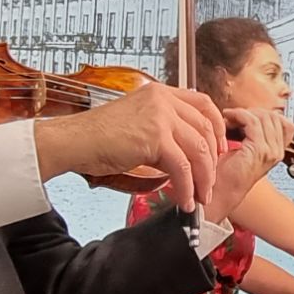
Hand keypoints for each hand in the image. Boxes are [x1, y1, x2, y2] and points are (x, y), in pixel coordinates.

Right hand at [33, 82, 225, 211]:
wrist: (73, 141)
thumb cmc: (97, 137)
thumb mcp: (137, 123)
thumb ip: (162, 129)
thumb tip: (183, 154)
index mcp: (160, 93)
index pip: (203, 103)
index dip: (216, 126)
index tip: (219, 148)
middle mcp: (163, 100)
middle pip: (205, 128)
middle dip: (213, 159)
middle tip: (211, 181)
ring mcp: (161, 116)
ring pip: (198, 150)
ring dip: (203, 178)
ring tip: (200, 197)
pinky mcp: (156, 138)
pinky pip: (182, 167)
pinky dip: (187, 187)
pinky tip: (184, 200)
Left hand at [200, 110, 292, 224]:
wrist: (215, 195)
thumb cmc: (222, 174)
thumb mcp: (242, 149)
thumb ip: (249, 133)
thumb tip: (245, 113)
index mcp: (276, 152)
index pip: (281, 121)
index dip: (261, 115)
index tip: (241, 119)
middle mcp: (277, 152)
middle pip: (273, 116)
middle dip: (251, 112)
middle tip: (232, 120)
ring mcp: (271, 152)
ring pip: (264, 117)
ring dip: (243, 114)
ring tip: (228, 121)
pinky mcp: (259, 151)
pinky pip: (253, 122)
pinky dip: (238, 116)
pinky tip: (226, 120)